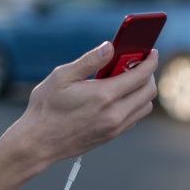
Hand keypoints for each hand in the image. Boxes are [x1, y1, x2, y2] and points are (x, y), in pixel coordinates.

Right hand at [9, 42, 157, 169]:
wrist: (38, 143)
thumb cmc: (45, 108)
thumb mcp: (61, 77)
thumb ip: (89, 61)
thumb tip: (110, 47)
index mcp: (104, 96)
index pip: (141, 75)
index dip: (150, 60)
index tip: (152, 51)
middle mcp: (114, 114)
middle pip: (149, 91)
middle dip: (149, 74)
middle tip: (138, 63)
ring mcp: (114, 128)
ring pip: (145, 107)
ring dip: (143, 91)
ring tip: (128, 79)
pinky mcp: (111, 136)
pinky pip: (134, 118)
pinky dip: (135, 104)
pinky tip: (119, 96)